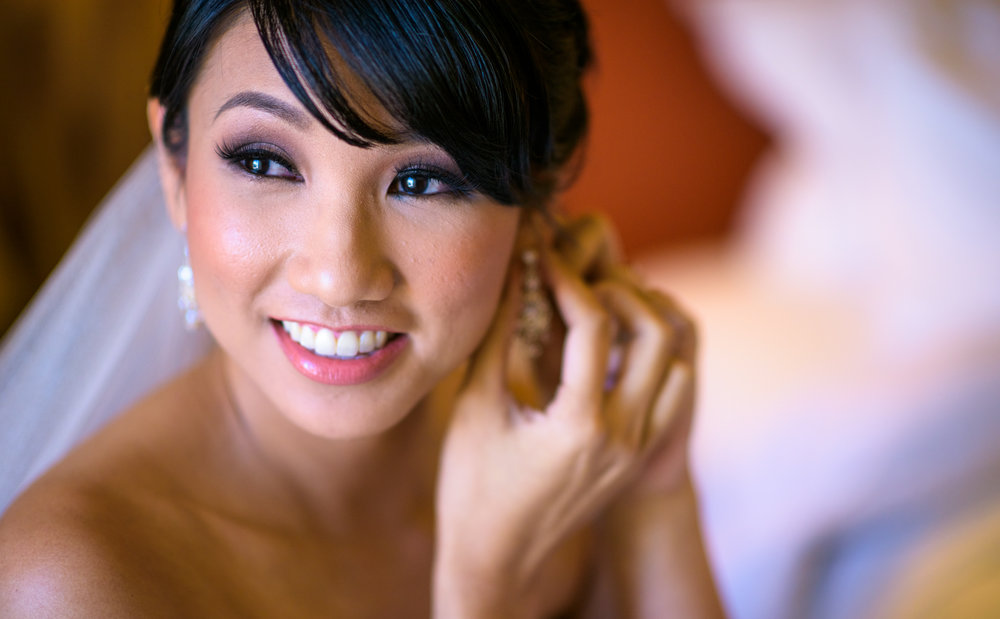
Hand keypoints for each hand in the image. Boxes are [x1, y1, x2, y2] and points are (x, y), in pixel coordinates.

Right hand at [432, 215, 696, 617]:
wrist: (497, 556)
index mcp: (579, 424)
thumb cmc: (471, 483)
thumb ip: (499, 335)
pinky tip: (609, 352)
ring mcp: (638, 449)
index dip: (565, 279)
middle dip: (618, 291)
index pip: (594, 326)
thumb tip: (512, 273)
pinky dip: (651, 360)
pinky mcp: (640, 456)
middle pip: (655, 332)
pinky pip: (669, 393)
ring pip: (672, 360)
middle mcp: (623, 436)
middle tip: (580, 280)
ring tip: (595, 310)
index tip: (542, 257)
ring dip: (640, 324)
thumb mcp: (477, 405)